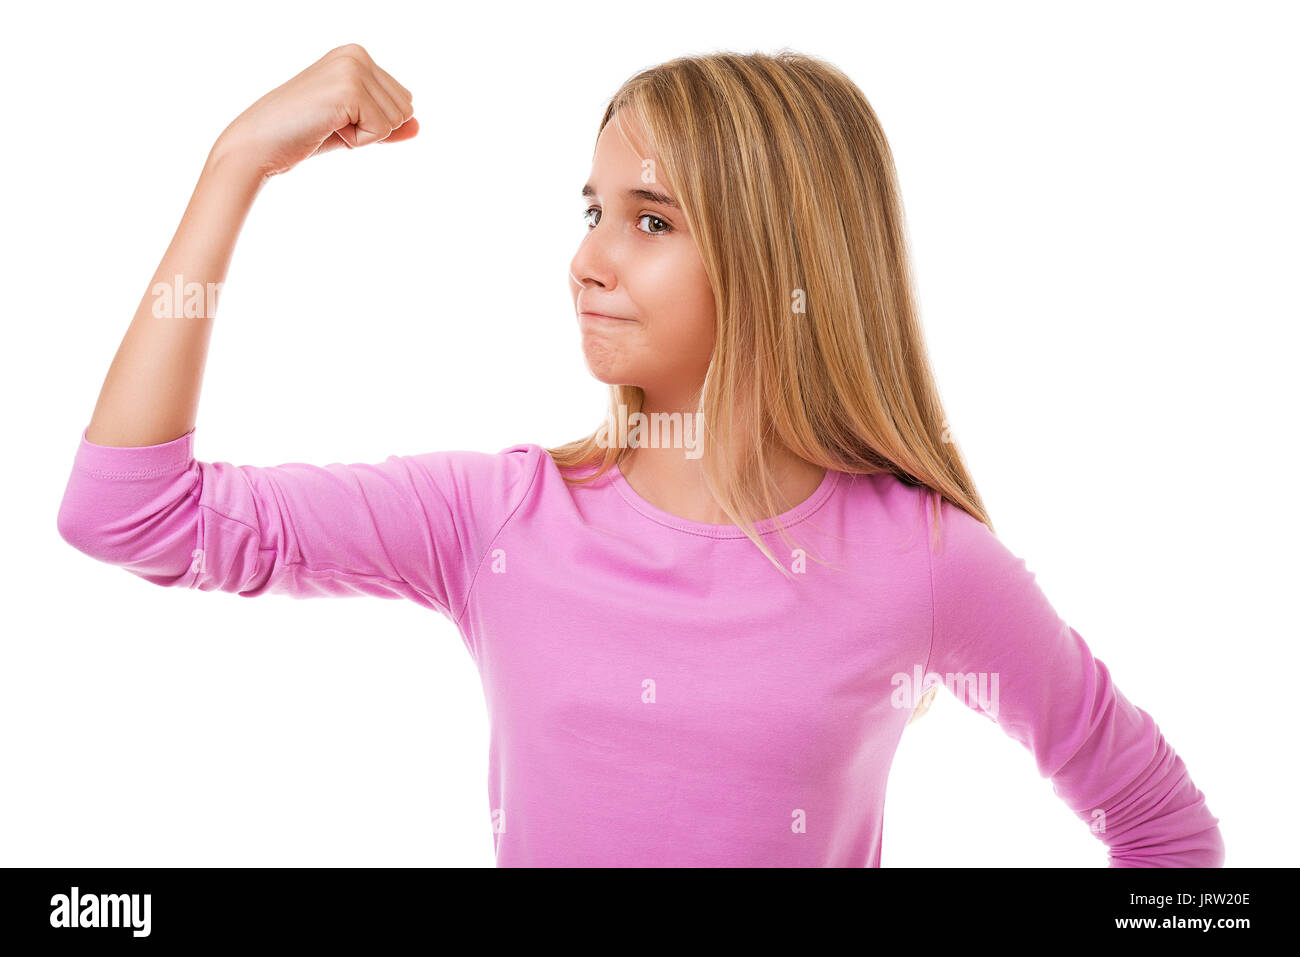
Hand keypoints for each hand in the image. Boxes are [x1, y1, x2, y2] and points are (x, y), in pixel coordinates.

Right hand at [211, 43, 416, 178]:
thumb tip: (418, 127)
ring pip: (396, 121)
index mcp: (357, 55)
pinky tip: (327, 128)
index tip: (337, 118)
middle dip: (373, 129)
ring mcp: (353, 68)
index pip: (403, 101)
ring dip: (365, 135)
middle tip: (331, 123)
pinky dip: (358, 141)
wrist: (260, 143)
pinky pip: (382, 130)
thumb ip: (387, 123)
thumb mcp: (354, 127)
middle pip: (405, 110)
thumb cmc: (303, 134)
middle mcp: (357, 54)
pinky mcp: (349, 89)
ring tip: (328, 124)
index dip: (374, 123)